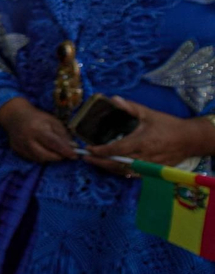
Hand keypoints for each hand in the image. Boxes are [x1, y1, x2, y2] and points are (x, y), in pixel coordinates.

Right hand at [0, 97, 76, 163]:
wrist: (15, 116)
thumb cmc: (37, 117)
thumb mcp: (53, 121)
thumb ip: (63, 134)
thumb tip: (73, 147)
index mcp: (38, 129)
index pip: (54, 143)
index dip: (65, 151)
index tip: (74, 155)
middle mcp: (28, 139)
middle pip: (46, 155)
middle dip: (58, 156)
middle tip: (65, 154)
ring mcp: (21, 146)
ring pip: (39, 159)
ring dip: (49, 157)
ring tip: (53, 151)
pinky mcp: (17, 150)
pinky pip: (32, 158)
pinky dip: (40, 156)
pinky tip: (42, 150)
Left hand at [84, 96, 214, 170]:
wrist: (190, 140)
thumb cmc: (169, 125)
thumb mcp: (149, 114)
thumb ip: (130, 108)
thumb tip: (114, 99)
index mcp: (143, 142)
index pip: (117, 149)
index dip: (101, 151)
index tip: (88, 148)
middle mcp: (145, 157)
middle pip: (117, 163)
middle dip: (99, 161)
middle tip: (84, 157)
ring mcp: (149, 166)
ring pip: (123, 171)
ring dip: (107, 167)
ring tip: (93, 161)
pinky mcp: (153, 172)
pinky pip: (132, 174)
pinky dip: (119, 171)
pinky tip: (109, 166)